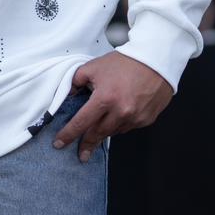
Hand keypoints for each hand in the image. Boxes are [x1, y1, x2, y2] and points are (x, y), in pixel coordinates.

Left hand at [52, 51, 173, 161]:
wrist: (154, 60)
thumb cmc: (125, 63)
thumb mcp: (94, 66)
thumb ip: (76, 80)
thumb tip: (67, 94)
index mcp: (105, 98)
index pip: (82, 122)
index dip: (69, 134)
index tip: (60, 143)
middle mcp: (120, 112)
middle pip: (98, 133)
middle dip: (87, 144)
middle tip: (82, 154)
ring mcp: (135, 118)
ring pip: (114, 132)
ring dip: (105, 131)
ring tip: (101, 127)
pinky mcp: (146, 120)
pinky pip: (128, 127)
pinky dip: (121, 123)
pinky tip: (119, 115)